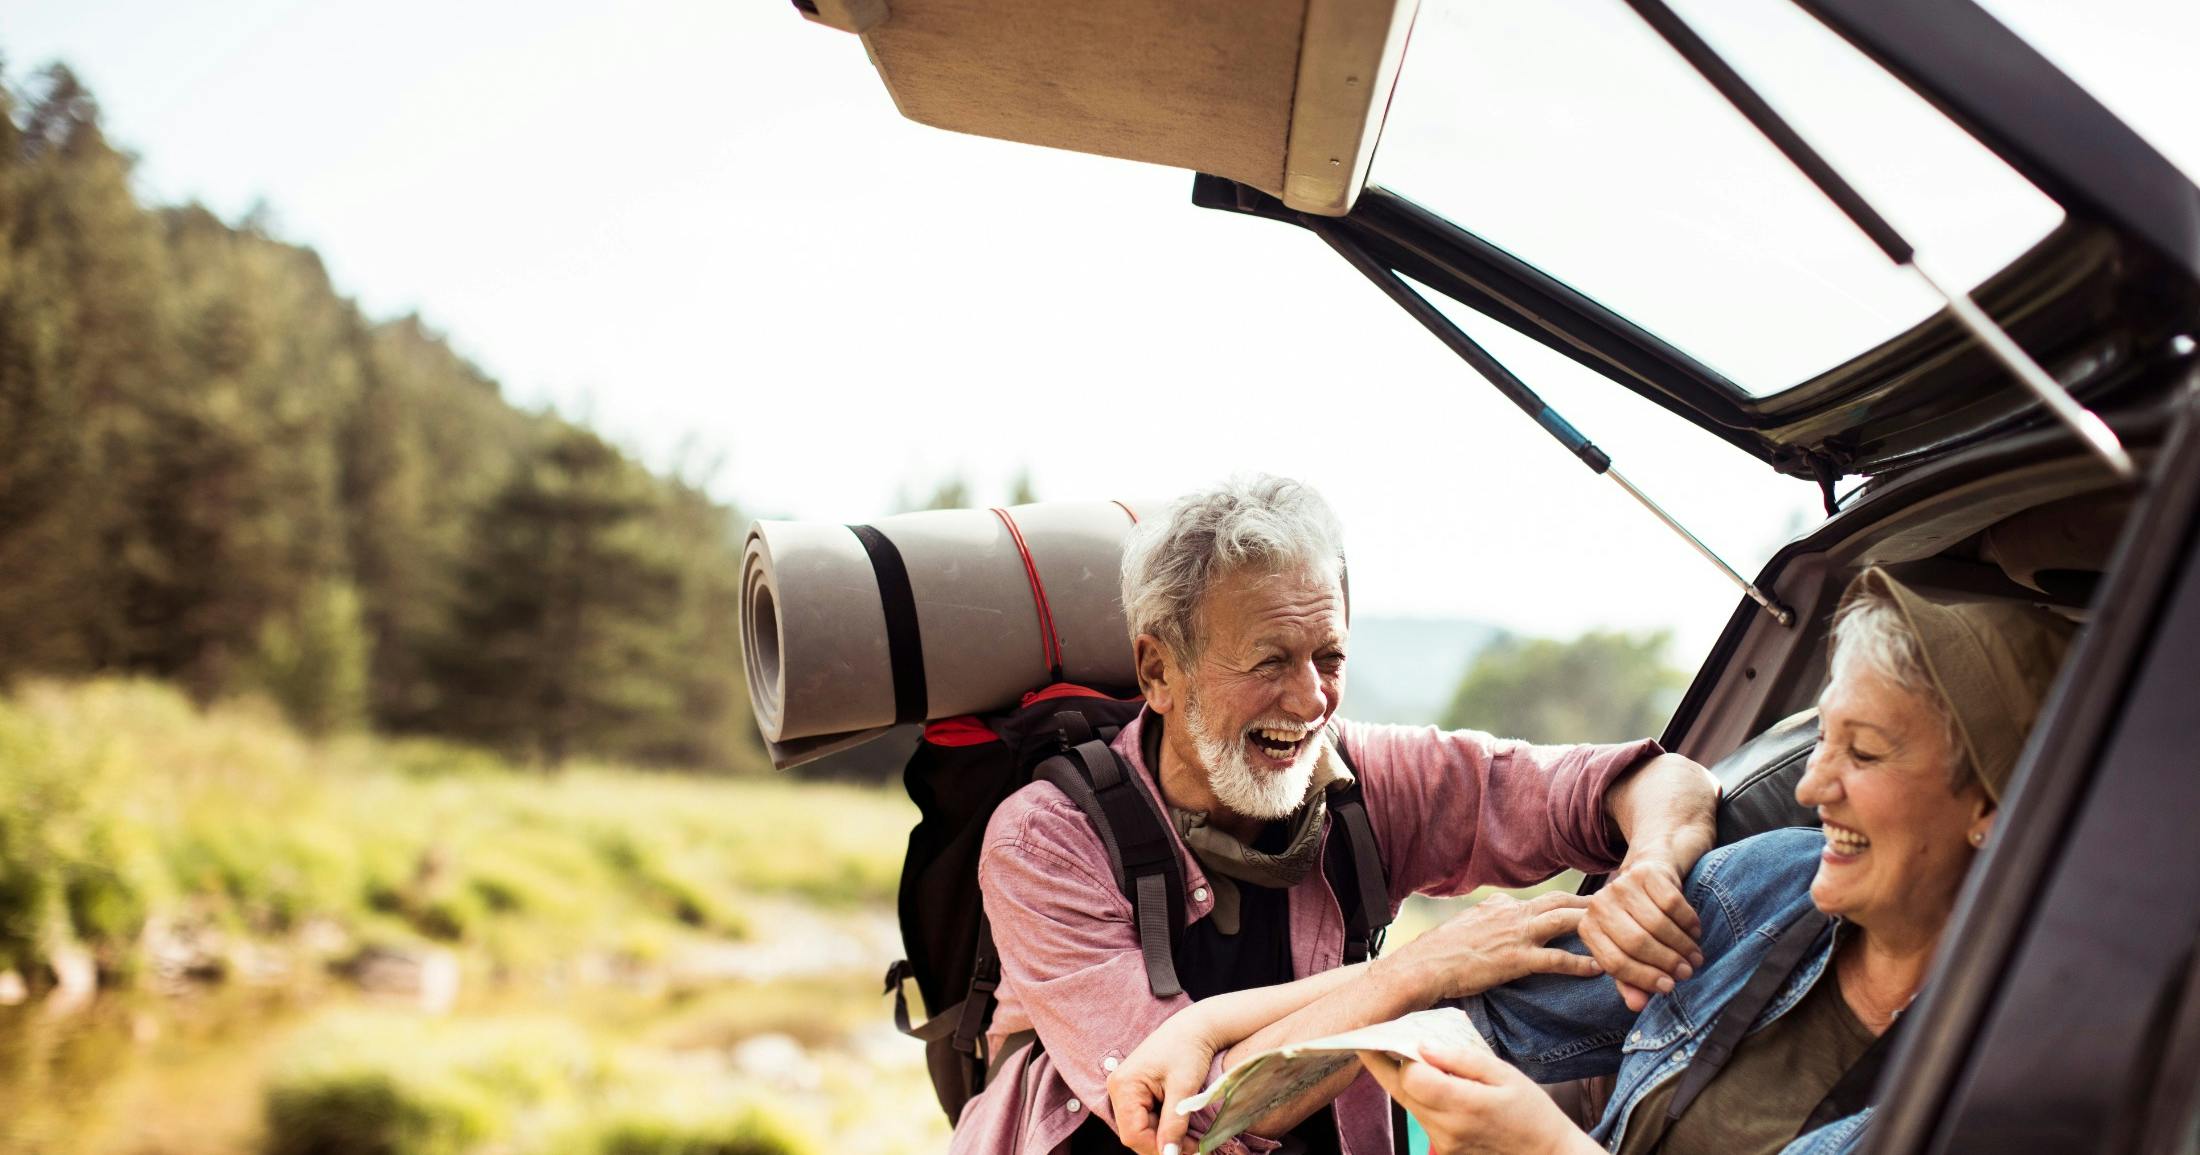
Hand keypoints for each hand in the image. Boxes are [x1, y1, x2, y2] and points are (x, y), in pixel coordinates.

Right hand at [1108, 1009, 1219, 1154]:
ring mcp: (1126, 1091)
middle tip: (1194, 1147)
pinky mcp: (1136, 1092)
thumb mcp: (1183, 1089)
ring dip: (1165, 1137)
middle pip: (1136, 1134)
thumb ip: (1173, 1124)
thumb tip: (1169, 1154)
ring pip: (1142, 1129)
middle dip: (1163, 1144)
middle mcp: (1118, 1089)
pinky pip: (1146, 1119)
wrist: (1194, 1027)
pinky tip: (1183, 1126)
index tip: (1185, 1151)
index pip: (1133, 1134)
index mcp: (1124, 1086)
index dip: (1158, 1149)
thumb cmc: (1188, 1049)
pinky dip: (1164, 1126)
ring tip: (1192, 1138)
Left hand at [1358, 1044, 1597, 1154]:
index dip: (1401, 1054)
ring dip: (1403, 1078)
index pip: (1411, 1078)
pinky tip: (1429, 1078)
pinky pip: (1420, 1115)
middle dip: (1385, 1063)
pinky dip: (1418, 1094)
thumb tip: (1422, 1045)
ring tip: (1407, 1053)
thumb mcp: (1503, 1074)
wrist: (1545, 1154)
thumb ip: (1461, 1059)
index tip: (1397, 1033)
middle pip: (1399, 1091)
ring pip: (1406, 1103)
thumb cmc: (1530, 1110)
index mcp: (1464, 1106)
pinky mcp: (1443, 1149)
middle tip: (1375, 1037)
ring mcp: (1443, 1142)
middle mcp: (1447, 1128)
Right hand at [1380, 892, 1602, 1002]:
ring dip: (1596, 926)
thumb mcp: (1468, 923)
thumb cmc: (1440, 950)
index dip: (1572, 903)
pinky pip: (1558, 959)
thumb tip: (1499, 908)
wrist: (1423, 965)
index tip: (1596, 905)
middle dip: (1595, 904)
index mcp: (1502, 906)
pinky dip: (1582, 963)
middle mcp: (1513, 914)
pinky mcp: (1516, 960)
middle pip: (1563, 902)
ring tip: (1622, 932)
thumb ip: (1490, 915)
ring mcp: (1516, 935)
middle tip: (1623, 907)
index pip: (1545, 899)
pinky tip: (1601, 969)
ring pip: (1566, 921)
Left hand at [1580, 856, 1702, 1011]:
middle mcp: (1598, 905)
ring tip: (1694, 957)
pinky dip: (1688, 922)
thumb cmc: (1635, 921)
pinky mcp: (1645, 873)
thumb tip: (1637, 1006)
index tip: (1668, 988)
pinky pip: (1673, 904)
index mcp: (1588, 929)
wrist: (1647, 874)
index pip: (1614, 962)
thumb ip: (1629, 980)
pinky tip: (1694, 932)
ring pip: (1657, 924)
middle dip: (1666, 962)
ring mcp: (1620, 886)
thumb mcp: (1627, 952)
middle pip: (1636, 943)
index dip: (1644, 978)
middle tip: (1687, 972)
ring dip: (1681, 945)